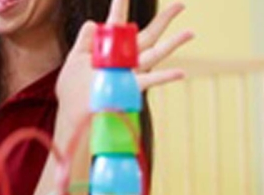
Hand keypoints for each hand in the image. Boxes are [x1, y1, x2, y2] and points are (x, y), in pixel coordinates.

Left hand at [56, 0, 192, 120]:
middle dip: (165, 20)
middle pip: (148, 35)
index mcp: (109, 49)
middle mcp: (124, 59)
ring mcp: (130, 73)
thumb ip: (84, 42)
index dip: (121, 7)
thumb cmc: (72, 91)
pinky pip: (151, 80)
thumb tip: (92, 22)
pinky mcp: (131, 88)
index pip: (118, 23)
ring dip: (174, 44)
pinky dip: (166, 77)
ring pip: (156, 54)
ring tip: (191, 32)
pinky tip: (181, 73)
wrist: (73, 115)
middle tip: (181, 5)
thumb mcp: (74, 61)